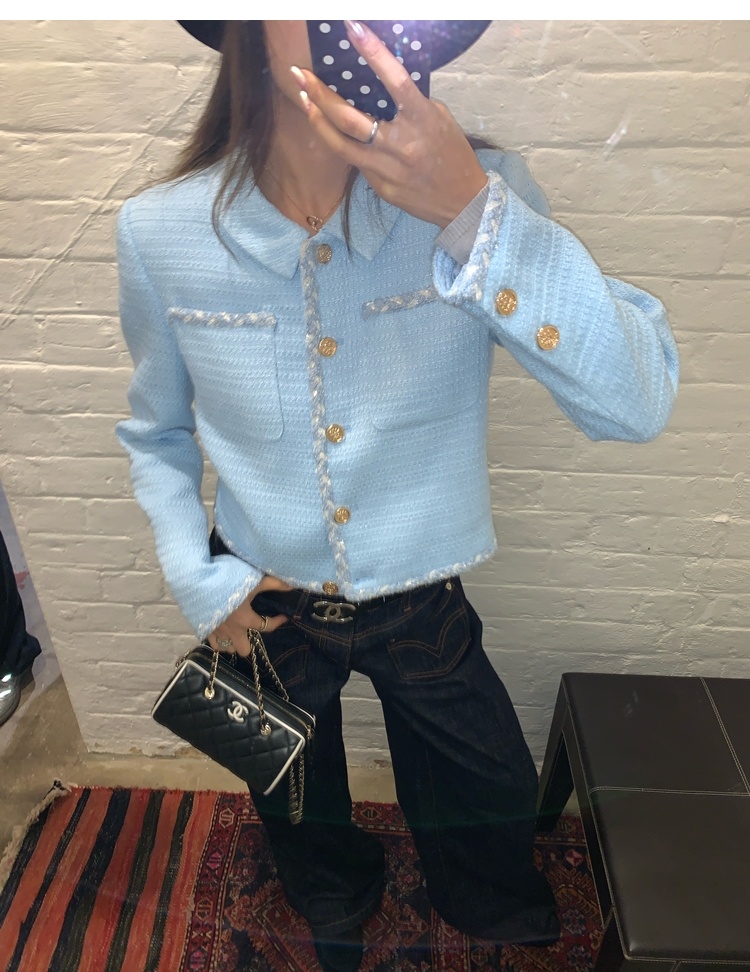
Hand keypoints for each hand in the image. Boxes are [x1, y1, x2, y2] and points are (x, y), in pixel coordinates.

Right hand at [207, 575, 291, 657]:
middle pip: (244, 650)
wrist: (197, 581)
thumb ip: (273, 583)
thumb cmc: (227, 580)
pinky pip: (213, 644)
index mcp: (246, 619)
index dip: (278, 622)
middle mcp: (232, 630)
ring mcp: (217, 632)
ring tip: (235, 630)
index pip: (267, 627)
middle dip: (249, 642)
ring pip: (228, 649)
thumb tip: (292, 585)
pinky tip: (221, 630)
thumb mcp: (253, 580)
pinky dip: (219, 640)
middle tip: (250, 629)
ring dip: (233, 642)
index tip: (283, 617)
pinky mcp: (204, 629)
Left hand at [291, 20, 487, 227]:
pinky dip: (341, 142)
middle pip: (349, 119)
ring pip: (340, 144)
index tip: (352, 28)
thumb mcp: (438, 119)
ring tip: (303, 98)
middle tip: (299, 74)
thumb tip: (381, 85)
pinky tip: (330, 129)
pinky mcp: (380, 186)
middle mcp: (401, 145)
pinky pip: (355, 161)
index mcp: (422, 120)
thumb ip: (410, 103)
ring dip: (317, 119)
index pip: (396, 80)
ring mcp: (387, 169)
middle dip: (320, 94)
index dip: (373, 53)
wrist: (461, 202)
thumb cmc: (452, 154)